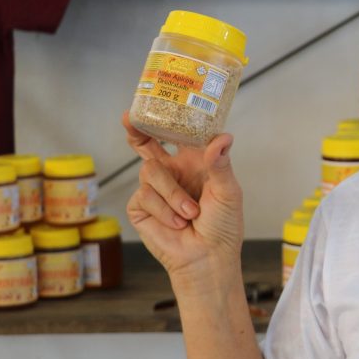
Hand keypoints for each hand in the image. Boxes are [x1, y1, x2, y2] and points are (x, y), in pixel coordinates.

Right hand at [123, 112, 243, 282]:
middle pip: (146, 145)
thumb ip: (221, 164)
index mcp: (195, 162)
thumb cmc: (223, 226)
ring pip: (150, 172)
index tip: (159, 100)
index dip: (167, 118)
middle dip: (136, 131)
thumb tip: (222, 137)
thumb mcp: (229, 192)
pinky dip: (163, 210)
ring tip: (190, 213)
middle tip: (129, 119)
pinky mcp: (141, 207)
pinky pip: (144, 196)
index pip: (178, 135)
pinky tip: (176, 223)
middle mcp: (173, 172)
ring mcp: (155, 189)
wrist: (207, 258)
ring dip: (172, 194)